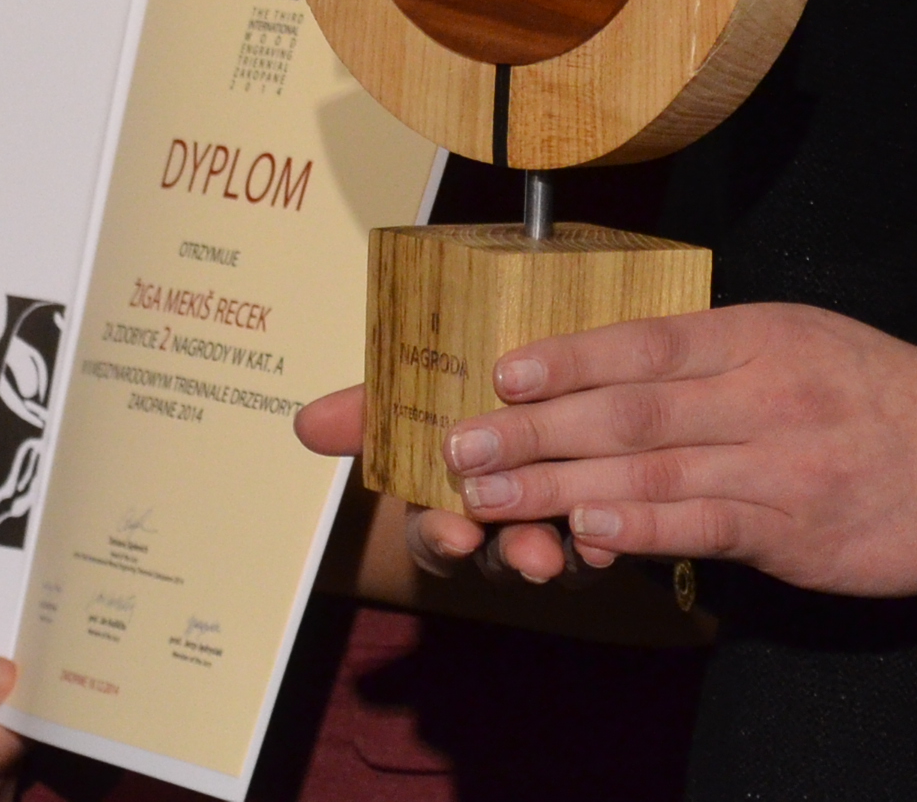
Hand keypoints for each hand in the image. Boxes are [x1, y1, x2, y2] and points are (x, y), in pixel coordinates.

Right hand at [294, 386, 580, 586]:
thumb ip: (371, 408)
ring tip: (571, 546)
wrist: (565, 361)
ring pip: (553, 555)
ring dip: (561, 553)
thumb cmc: (476, 383)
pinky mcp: (605, 518)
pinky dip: (608, 540)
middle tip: (530, 550)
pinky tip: (613, 531)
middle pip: (497, 555)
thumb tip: (303, 424)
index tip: (454, 535)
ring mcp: (552, 526)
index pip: (436, 535)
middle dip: (511, 553)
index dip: (441, 538)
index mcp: (450, 499)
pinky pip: (607, 543)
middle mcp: (499, 523)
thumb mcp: (422, 387)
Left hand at [376, 304, 916, 648]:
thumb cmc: (887, 406)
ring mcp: (784, 459)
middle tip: (457, 446)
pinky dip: (640, 526)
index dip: (565, 357)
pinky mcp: (801, 527)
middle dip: (532, 430)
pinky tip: (587, 530)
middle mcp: (767, 387)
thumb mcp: (807, 349)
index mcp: (761, 334)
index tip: (498, 372)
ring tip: (488, 498)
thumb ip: (719, 363)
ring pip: (651, 467)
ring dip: (558, 484)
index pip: (644, 340)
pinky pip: (705, 524)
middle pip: (628, 406)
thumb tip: (620, 374)